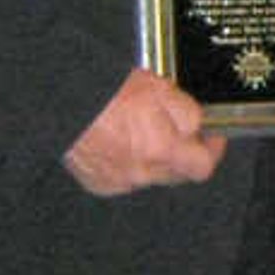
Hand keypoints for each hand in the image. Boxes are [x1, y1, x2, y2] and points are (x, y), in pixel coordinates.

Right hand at [64, 68, 227, 195]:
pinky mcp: (98, 183)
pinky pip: (124, 177)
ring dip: (152, 157)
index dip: (212, 151)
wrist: (61, 102)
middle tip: (175, 127)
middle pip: (176, 171)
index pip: (202, 167)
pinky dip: (126, 162)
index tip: (212, 138)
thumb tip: (199, 129)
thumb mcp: (161, 90)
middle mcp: (141, 172)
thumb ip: (188, 115)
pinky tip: (117, 141)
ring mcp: (118, 181)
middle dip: (181, 152)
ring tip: (138, 128)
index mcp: (161, 150)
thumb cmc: (105, 92)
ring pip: (149, 174)